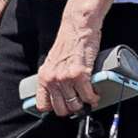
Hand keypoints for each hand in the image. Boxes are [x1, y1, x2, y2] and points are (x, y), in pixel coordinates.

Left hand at [35, 3, 106, 117]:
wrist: (77, 28)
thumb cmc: (68, 44)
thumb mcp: (52, 63)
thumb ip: (53, 79)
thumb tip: (59, 96)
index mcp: (43, 77)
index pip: (43, 105)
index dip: (54, 109)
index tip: (63, 107)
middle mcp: (52, 79)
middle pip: (61, 109)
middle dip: (72, 109)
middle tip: (79, 103)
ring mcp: (66, 78)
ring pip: (76, 105)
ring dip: (84, 104)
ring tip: (88, 98)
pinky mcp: (80, 75)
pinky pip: (88, 96)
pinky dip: (93, 98)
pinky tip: (94, 94)